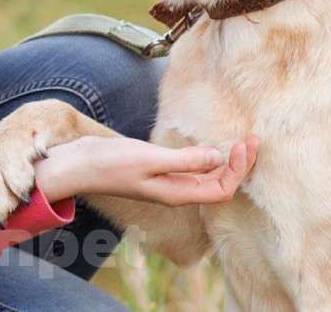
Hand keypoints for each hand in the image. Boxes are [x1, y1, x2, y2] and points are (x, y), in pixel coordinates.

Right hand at [34, 134, 258, 205]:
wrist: (77, 164)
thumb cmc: (110, 163)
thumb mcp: (149, 159)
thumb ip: (184, 160)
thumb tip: (218, 157)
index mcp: (175, 193)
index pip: (221, 189)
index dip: (239, 169)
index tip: (247, 143)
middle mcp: (174, 191)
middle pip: (218, 184)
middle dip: (240, 164)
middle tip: (253, 138)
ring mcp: (165, 181)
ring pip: (207, 176)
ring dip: (226, 160)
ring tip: (240, 140)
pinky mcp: (157, 169)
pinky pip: (192, 167)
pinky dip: (206, 156)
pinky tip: (209, 142)